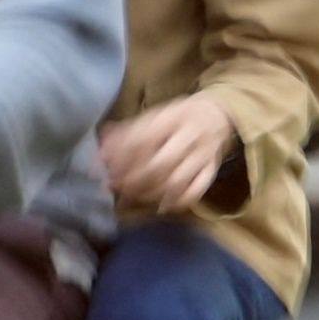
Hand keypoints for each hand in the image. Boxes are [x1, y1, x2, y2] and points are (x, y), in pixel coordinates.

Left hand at [100, 94, 237, 215]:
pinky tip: (162, 205)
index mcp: (172, 117)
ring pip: (178, 181)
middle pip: (161, 164)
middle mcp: (190, 136)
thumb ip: (127, 132)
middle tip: (118, 187)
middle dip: (135, 180)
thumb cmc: (177, 117)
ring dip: (151, 193)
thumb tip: (100, 153)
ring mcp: (204, 154)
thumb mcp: (154, 115)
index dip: (123, 158)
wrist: (218, 113)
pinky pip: (197, 190)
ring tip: (134, 197)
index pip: (145, 139)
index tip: (108, 170)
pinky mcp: (213, 169)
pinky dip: (178, 202)